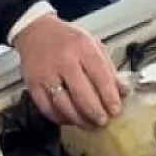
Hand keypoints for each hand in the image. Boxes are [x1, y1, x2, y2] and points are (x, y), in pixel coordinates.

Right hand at [13, 13, 126, 127]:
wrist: (36, 31)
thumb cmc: (67, 39)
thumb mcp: (92, 45)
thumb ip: (108, 68)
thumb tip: (123, 91)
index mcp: (82, 48)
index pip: (100, 76)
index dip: (109, 97)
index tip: (116, 110)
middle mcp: (64, 61)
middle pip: (82, 94)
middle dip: (96, 112)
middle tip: (104, 121)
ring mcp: (46, 74)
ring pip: (64, 105)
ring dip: (79, 119)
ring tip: (89, 124)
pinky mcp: (33, 85)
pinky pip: (47, 108)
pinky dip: (60, 118)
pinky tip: (70, 119)